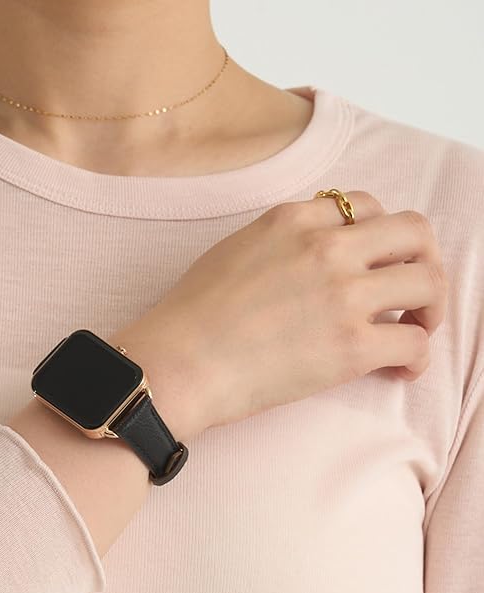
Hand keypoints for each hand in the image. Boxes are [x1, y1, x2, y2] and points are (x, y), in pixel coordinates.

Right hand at [113, 191, 447, 436]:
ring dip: (431, 306)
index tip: (375, 263)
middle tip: (413, 292)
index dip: (379, 236)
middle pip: (413, 232)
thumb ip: (280, 242)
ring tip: (416, 329)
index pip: (366, 206)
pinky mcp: (350, 346)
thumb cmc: (189, 319)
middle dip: (422, 259)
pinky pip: (415, 342)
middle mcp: (326, 246)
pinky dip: (419, 358)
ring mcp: (343, 294)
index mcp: (293, 219)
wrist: (177, 364)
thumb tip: (308, 259)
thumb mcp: (232, 251)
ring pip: (429, 281)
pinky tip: (402, 370)